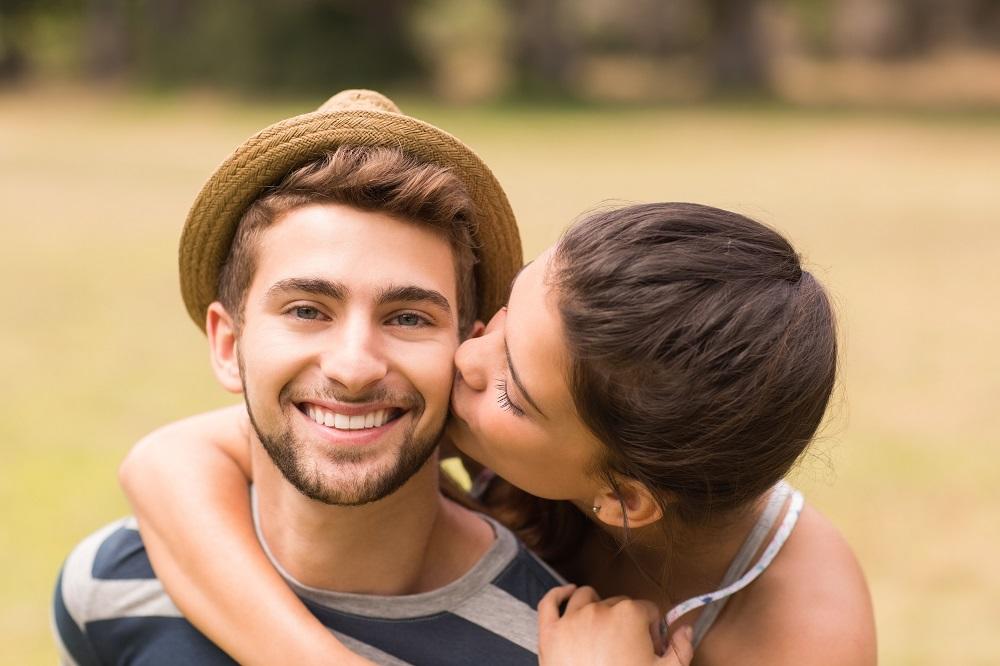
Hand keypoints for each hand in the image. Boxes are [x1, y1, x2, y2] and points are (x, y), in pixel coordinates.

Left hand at [538, 585, 693, 665]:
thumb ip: (682, 649)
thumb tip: (685, 628)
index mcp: (629, 615)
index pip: (647, 610)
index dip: (653, 628)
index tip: (652, 645)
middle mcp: (599, 609)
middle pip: (618, 603)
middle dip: (627, 620)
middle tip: (629, 646)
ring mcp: (571, 619)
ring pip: (585, 597)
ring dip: (596, 604)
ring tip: (602, 624)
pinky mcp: (549, 632)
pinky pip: (549, 603)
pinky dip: (558, 594)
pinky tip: (568, 593)